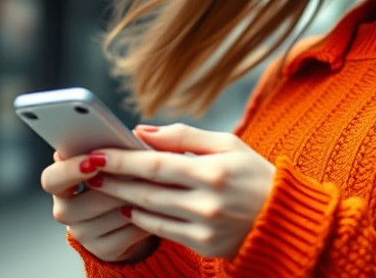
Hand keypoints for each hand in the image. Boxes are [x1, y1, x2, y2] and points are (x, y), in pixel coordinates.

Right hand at [41, 151, 155, 261]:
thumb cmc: (127, 176)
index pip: (51, 179)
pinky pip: (126, 233)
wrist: (137, 214)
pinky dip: (145, 217)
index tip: (93, 160)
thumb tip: (138, 133)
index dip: (69, 170)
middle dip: (112, 186)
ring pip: (108, 216)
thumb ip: (121, 145)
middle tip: (137, 170)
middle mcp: (66, 210)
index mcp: (62, 183)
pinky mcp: (104, 249)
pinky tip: (157, 207)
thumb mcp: (121, 157)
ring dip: (133, 199)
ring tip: (154, 184)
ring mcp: (83, 233)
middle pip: (80, 203)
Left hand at [91, 123, 275, 258]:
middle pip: (146, 189)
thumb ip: (183, 136)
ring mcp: (205, 227)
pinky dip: (142, 218)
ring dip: (122, 198)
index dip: (122, 158)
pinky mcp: (204, 245)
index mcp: (213, 170)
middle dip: (114, 178)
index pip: (155, 163)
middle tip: (90, 169)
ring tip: (104, 186)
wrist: (285, 219)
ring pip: (150, 211)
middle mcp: (207, 201)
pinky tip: (129, 208)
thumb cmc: (255, 175)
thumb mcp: (228, 144)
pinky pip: (163, 231)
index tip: (97, 151)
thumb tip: (143, 131)